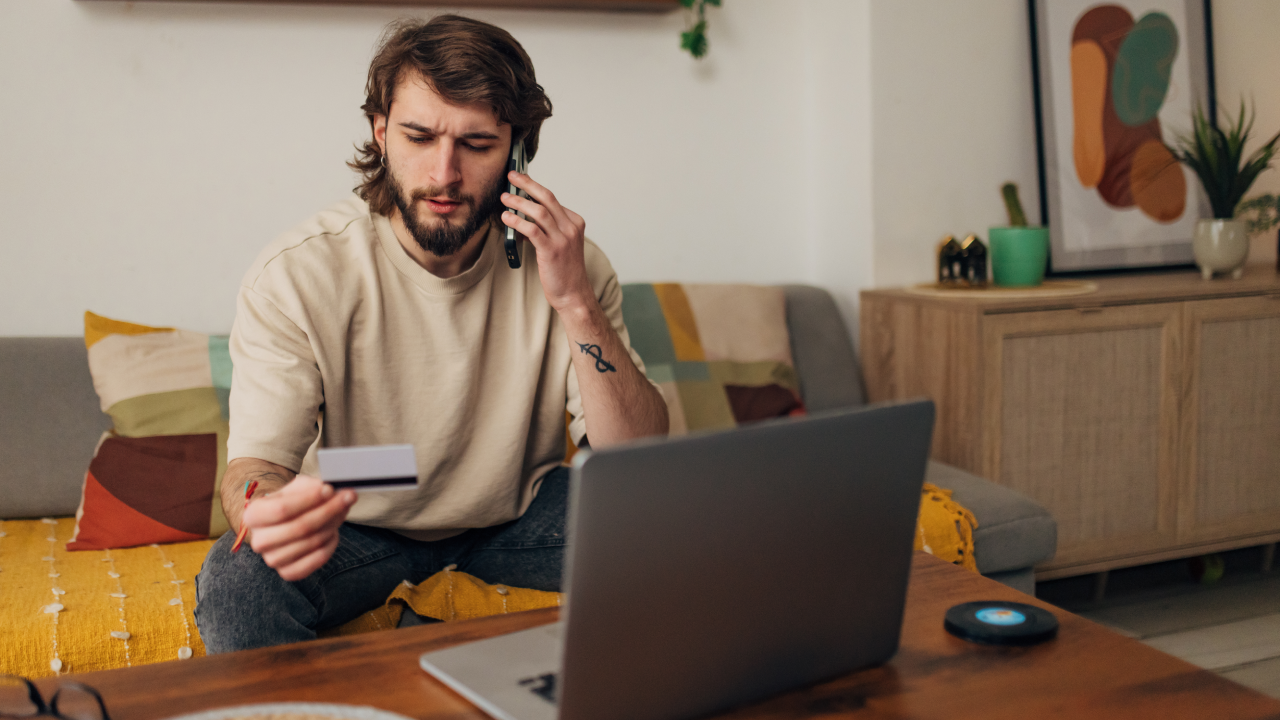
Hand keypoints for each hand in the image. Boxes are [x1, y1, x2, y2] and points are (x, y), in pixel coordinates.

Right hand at [243, 475, 356, 581]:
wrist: (285, 522)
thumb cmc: (291, 501)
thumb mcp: (297, 487)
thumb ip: (311, 486)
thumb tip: (330, 490)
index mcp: (253, 515)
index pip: (282, 509)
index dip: (309, 499)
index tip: (330, 489)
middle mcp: (259, 540)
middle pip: (300, 527)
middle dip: (329, 510)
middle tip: (348, 497)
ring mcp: (272, 559)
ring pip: (312, 542)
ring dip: (333, 525)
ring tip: (341, 511)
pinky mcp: (288, 572)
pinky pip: (317, 560)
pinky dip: (331, 545)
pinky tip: (333, 532)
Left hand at [501, 172, 592, 312]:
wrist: (573, 294)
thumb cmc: (564, 270)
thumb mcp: (560, 243)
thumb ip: (546, 228)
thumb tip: (522, 216)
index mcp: (575, 222)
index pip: (552, 199)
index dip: (533, 188)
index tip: (520, 180)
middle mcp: (571, 227)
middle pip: (547, 198)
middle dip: (527, 184)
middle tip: (511, 176)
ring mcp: (563, 238)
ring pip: (539, 211)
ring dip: (519, 202)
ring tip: (504, 198)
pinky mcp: (552, 250)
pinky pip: (532, 230)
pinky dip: (517, 221)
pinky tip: (507, 218)